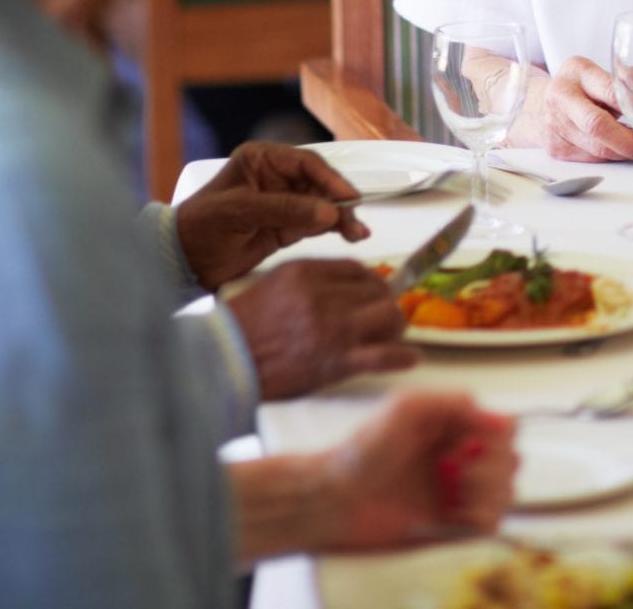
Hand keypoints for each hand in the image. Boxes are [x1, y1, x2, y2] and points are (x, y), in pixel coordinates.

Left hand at [177, 142, 369, 288]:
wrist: (181, 262)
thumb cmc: (201, 226)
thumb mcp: (240, 211)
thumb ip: (285, 209)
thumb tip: (329, 212)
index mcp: (261, 160)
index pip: (305, 163)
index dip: (330, 178)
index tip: (347, 196)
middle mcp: (276, 178)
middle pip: (320, 184)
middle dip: (339, 200)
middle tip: (356, 219)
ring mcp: (283, 203)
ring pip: (323, 204)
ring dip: (341, 217)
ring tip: (359, 233)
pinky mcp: (286, 227)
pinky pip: (316, 223)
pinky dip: (334, 229)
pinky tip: (350, 234)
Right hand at [221, 259, 417, 399]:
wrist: (223, 362)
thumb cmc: (243, 327)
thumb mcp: (276, 284)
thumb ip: (313, 278)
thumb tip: (350, 283)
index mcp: (308, 273)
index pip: (359, 270)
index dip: (374, 283)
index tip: (379, 291)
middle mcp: (325, 296)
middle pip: (380, 292)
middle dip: (387, 304)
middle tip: (387, 317)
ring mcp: (333, 329)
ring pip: (389, 318)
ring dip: (396, 328)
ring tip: (393, 337)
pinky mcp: (336, 361)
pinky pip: (383, 356)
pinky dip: (401, 357)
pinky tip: (409, 358)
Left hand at [313, 390, 519, 550]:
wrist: (333, 500)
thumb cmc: (360, 451)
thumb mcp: (405, 407)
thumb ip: (451, 401)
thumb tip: (494, 415)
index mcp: (453, 429)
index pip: (503, 426)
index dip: (498, 433)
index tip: (473, 441)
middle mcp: (460, 459)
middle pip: (511, 458)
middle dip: (493, 463)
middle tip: (458, 468)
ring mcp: (457, 494)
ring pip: (506, 491)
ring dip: (489, 490)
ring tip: (456, 491)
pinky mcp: (451, 525)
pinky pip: (490, 523)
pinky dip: (483, 516)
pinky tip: (457, 512)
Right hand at [522, 56, 632, 162]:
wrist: (543, 104)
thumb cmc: (580, 88)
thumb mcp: (602, 75)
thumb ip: (630, 85)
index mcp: (578, 71)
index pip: (610, 90)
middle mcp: (562, 97)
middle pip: (597, 124)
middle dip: (629, 140)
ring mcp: (555, 125)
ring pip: (597, 148)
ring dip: (624, 152)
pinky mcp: (556, 149)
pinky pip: (592, 159)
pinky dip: (611, 157)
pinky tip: (619, 150)